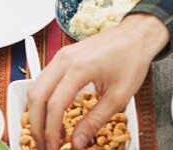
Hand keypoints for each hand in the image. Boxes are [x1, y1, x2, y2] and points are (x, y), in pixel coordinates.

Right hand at [26, 14, 168, 149]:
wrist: (137, 35)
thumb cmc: (132, 60)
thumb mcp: (118, 96)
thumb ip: (95, 121)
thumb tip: (76, 143)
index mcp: (79, 68)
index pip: (54, 105)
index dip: (51, 131)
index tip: (54, 148)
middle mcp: (64, 59)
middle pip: (36, 96)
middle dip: (36, 125)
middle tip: (46, 145)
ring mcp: (61, 55)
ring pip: (35, 87)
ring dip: (36, 112)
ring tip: (48, 133)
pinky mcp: (62, 56)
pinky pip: (43, 80)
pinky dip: (42, 100)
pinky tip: (51, 114)